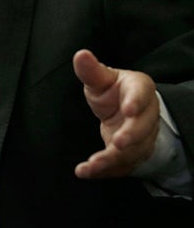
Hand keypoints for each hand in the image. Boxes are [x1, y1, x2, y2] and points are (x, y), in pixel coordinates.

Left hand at [72, 49, 159, 178]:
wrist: (125, 112)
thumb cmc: (113, 91)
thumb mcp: (102, 79)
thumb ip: (91, 71)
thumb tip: (80, 54)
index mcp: (139, 90)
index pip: (142, 95)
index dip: (136, 102)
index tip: (128, 109)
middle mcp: (146, 115)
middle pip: (143, 128)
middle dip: (131, 136)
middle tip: (117, 143)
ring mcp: (142, 138)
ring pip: (133, 151)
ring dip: (113, 159)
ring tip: (92, 166)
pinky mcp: (132, 155)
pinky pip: (122, 166)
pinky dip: (104, 171)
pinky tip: (86, 173)